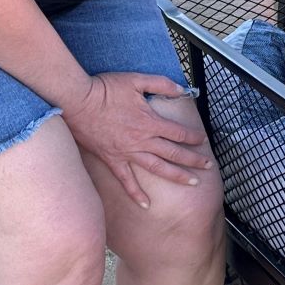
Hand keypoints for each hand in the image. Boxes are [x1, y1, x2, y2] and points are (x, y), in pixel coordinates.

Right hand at [60, 73, 210, 207]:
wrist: (76, 101)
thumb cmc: (105, 89)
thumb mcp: (136, 79)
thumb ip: (161, 84)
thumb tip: (180, 89)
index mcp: (150, 122)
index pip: (179, 133)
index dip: (193, 137)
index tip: (203, 141)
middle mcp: (142, 140)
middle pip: (174, 153)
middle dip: (194, 160)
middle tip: (208, 166)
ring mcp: (127, 152)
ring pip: (158, 168)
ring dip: (177, 176)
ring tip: (193, 183)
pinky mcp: (112, 160)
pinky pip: (126, 181)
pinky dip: (136, 193)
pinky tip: (146, 205)